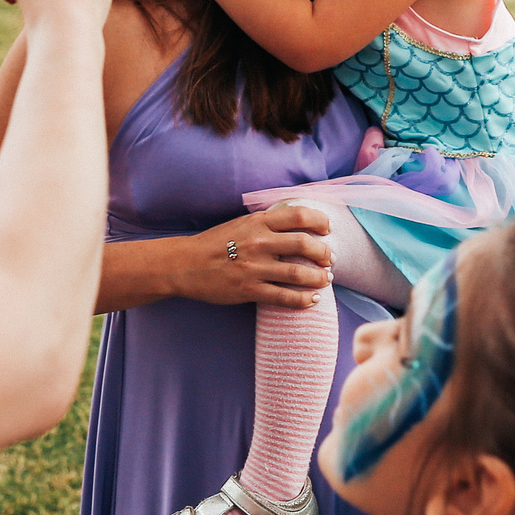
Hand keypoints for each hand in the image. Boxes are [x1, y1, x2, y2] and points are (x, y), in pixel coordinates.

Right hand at [177, 204, 334, 308]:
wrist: (185, 264)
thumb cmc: (215, 243)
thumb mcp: (241, 223)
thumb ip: (267, 223)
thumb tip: (297, 223)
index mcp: (258, 222)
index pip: (299, 215)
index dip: (320, 221)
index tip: (327, 229)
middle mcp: (259, 242)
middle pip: (305, 244)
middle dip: (324, 253)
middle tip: (329, 259)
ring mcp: (254, 267)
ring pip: (298, 273)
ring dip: (319, 278)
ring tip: (326, 279)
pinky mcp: (249, 290)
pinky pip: (284, 296)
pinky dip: (303, 299)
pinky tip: (312, 300)